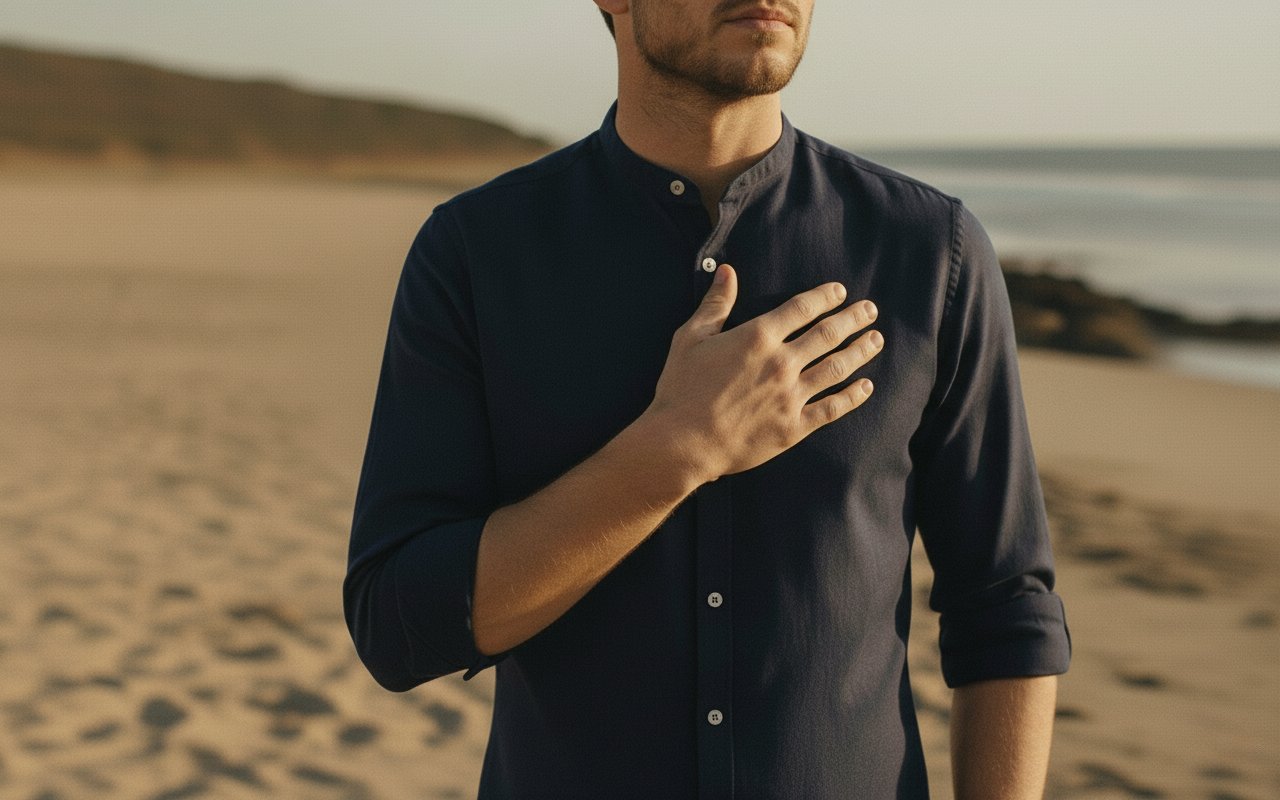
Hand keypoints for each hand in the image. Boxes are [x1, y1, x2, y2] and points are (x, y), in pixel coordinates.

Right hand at [644, 262, 882, 482]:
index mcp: (757, 337)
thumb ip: (715, 304)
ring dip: (860, 351)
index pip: (802, 308)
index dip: (825, 297)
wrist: (681, 442)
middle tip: (871, 310)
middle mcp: (781, 363)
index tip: (841, 292)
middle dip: (853, 319)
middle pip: (828, 334)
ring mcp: (791, 396)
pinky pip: (832, 408)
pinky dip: (853, 396)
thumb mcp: (691, 338)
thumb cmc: (680, 389)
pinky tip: (866, 386)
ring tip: (876, 340)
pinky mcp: (794, 427)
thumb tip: (727, 271)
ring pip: (837, 367)